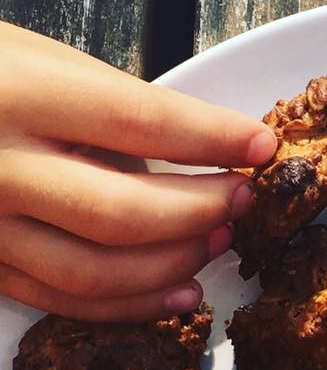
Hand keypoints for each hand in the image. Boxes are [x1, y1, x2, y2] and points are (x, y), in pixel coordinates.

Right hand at [0, 21, 276, 319]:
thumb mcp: (37, 63)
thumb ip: (111, 112)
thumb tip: (198, 159)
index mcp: (16, 96)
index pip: (138, 121)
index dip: (211, 138)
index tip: (259, 147)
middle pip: (124, 212)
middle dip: (200, 211)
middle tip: (240, 199)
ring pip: (99, 272)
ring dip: (175, 264)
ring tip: (216, 242)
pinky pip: (71, 302)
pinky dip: (136, 305)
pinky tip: (182, 293)